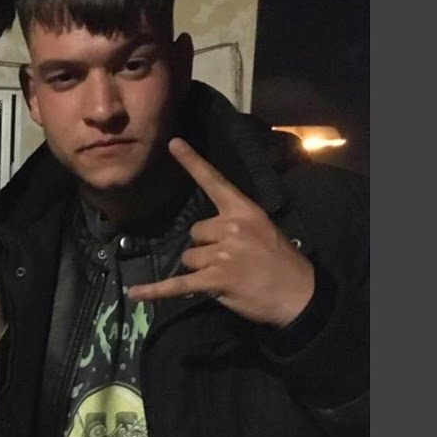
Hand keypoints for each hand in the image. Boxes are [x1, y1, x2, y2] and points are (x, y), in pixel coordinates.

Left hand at [126, 138, 313, 327]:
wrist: (300, 294)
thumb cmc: (282, 262)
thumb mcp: (263, 229)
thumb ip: (234, 224)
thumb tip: (205, 235)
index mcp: (244, 210)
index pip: (214, 181)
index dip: (192, 161)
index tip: (173, 143)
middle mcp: (231, 227)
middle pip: (195, 232)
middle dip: (205, 247)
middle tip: (230, 261)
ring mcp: (222, 254)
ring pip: (189, 258)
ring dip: (201, 269)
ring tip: (227, 277)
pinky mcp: (215, 280)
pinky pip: (178, 285)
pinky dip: (156, 291)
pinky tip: (136, 293)